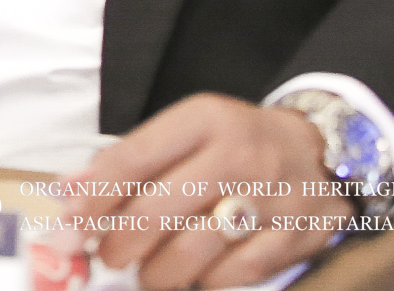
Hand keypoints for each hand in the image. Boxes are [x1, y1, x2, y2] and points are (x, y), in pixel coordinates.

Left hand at [61, 93, 342, 288]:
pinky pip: (237, 273)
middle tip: (107, 256)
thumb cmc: (237, 141)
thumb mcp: (186, 130)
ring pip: (195, 249)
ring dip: (158, 271)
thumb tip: (70, 190)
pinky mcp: (297, 237)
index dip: (95, 197)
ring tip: (146, 274)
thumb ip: (129, 159)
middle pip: (160, 210)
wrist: (323, 149)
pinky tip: (193, 276)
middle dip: (121, 243)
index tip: (71, 223)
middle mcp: (240, 156)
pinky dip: (206, 281)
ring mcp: (272, 198)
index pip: (133, 159)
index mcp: (204, 120)